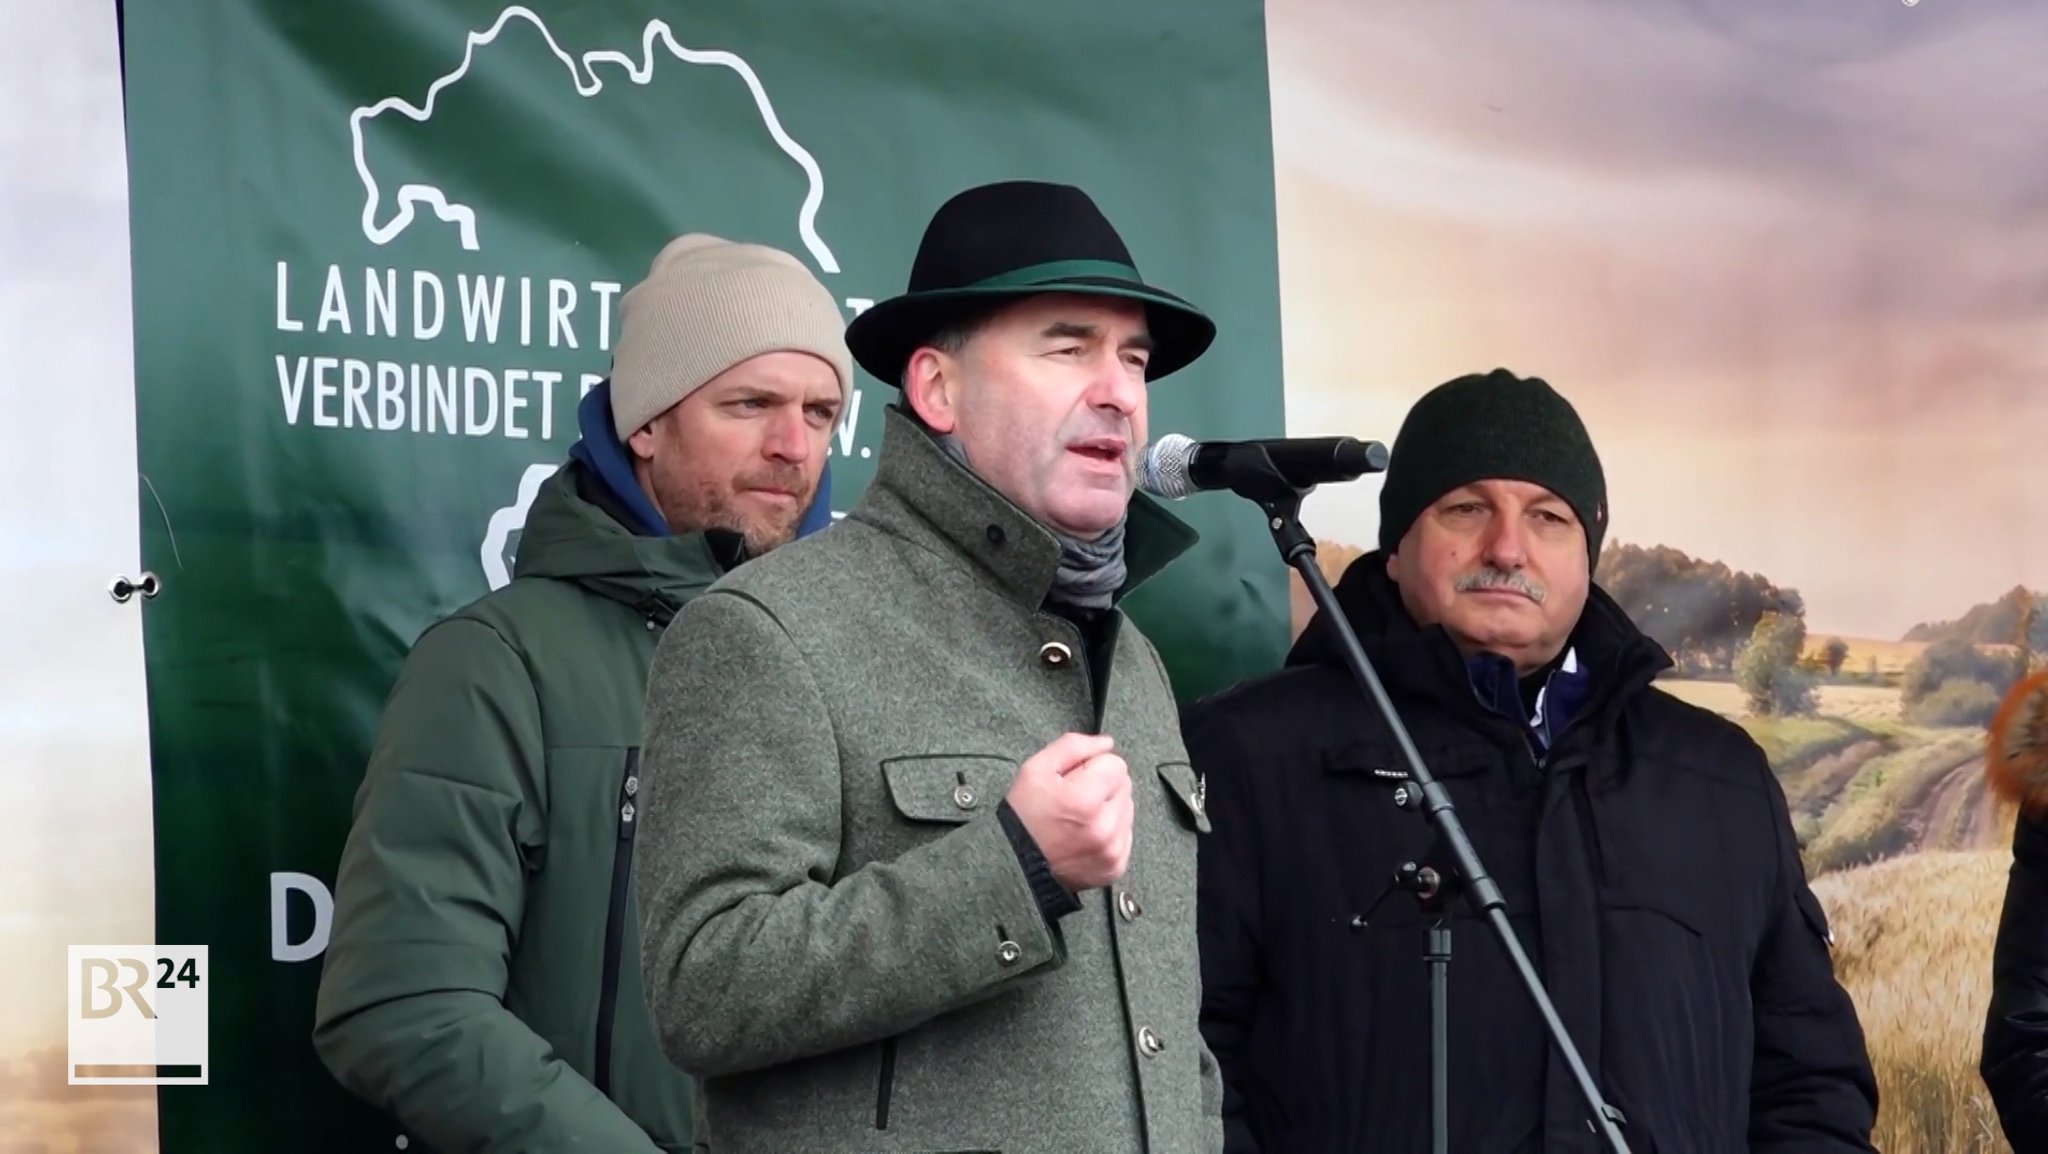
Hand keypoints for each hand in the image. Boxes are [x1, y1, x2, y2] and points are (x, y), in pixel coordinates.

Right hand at [1005, 732, 1134, 891]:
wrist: (1015, 865)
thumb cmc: (1023, 814)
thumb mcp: (1036, 769)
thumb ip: (1074, 747)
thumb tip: (1107, 743)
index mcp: (1085, 799)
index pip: (1115, 763)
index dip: (1092, 766)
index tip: (1073, 780)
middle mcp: (1104, 827)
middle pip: (1125, 785)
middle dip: (1103, 786)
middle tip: (1074, 800)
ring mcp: (1112, 850)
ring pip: (1128, 809)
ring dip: (1109, 808)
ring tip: (1080, 819)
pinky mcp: (1115, 867)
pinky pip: (1126, 834)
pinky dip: (1111, 832)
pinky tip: (1086, 835)